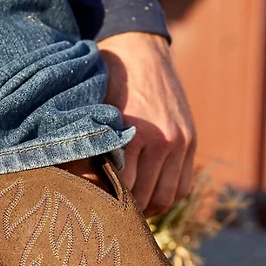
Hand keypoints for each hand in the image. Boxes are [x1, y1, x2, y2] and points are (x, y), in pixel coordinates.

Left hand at [97, 32, 195, 215]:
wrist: (141, 50)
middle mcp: (162, 140)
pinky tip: (149, 197)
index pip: (120, 188)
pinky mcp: (191, 140)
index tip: (91, 207)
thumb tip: (74, 184)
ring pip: (166, 196)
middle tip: (107, 215)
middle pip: (144, 197)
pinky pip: (183, 185)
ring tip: (129, 212)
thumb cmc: (108, 80)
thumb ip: (90, 146)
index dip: (104, 201)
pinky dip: (167, 196)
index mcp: (134, 133)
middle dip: (125, 211)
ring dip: (148, 209)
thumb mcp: (95, 110)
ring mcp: (181, 141)